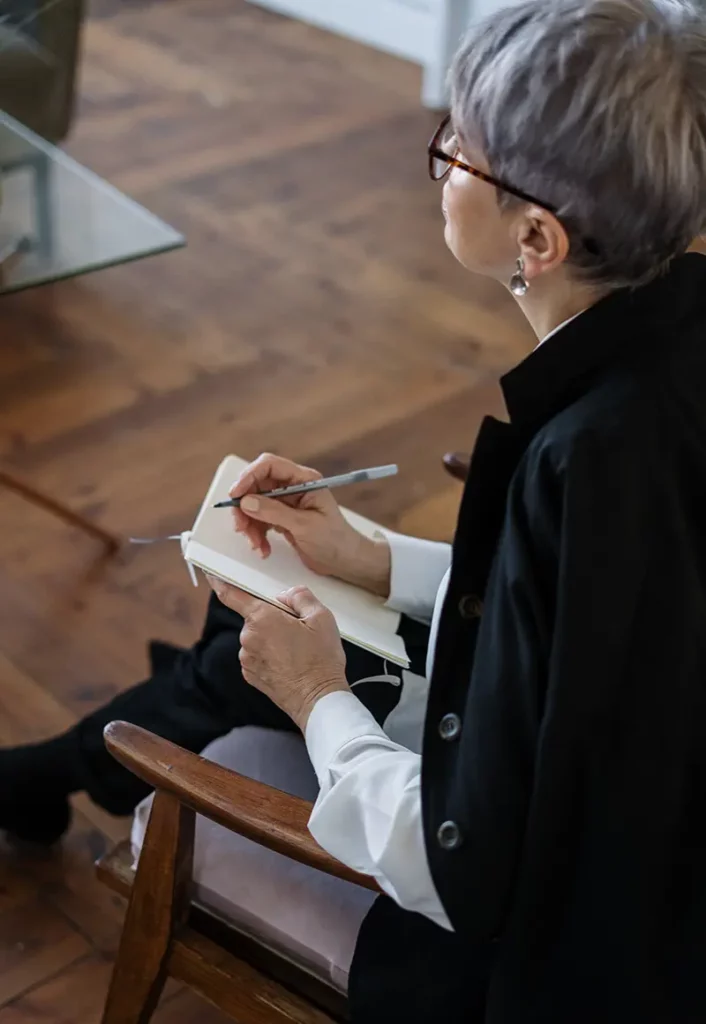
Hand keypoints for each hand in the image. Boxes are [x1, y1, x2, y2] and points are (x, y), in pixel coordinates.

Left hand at [206, 576, 348, 730]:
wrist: (318, 700)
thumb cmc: (321, 660)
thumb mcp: (321, 617)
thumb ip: (300, 596)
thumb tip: (287, 595)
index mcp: (262, 618)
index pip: (231, 595)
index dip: (219, 582)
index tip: (211, 575)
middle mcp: (248, 638)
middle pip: (255, 617)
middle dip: (272, 618)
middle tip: (298, 629)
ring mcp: (247, 659)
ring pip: (257, 637)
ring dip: (272, 638)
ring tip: (298, 651)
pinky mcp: (250, 675)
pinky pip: (257, 655)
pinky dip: (270, 655)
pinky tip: (290, 663)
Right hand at [229, 453, 390, 595]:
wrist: (345, 561)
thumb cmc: (335, 540)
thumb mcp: (304, 525)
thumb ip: (274, 512)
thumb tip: (247, 501)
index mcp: (304, 480)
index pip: (269, 466)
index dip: (249, 476)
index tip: (235, 495)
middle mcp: (293, 487)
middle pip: (256, 486)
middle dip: (245, 506)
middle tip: (241, 527)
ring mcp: (286, 503)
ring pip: (254, 505)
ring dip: (250, 525)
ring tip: (256, 544)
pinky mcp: (282, 518)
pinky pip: (259, 520)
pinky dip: (256, 534)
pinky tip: (263, 548)